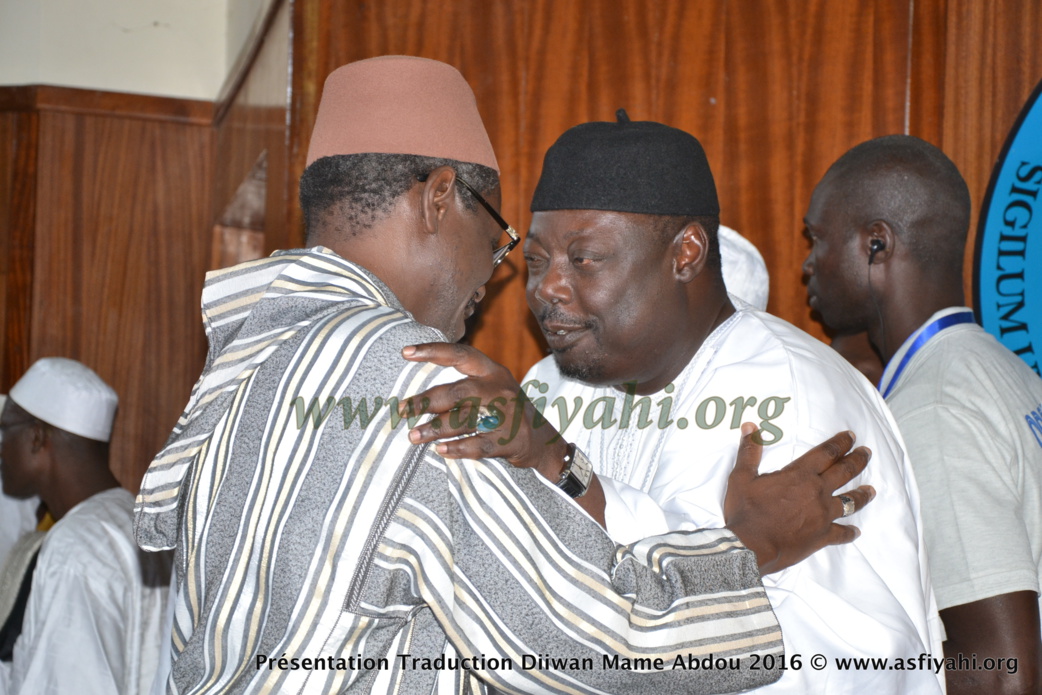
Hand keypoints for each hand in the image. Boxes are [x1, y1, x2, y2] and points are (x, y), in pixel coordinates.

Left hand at [401, 343, 568, 481]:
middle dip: (426, 402)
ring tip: (414, 436)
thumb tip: (418, 396)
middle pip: (457, 392)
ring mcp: (508, 415)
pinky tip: (441, 450)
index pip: (460, 355)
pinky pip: (479, 445)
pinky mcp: (511, 440)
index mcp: (492, 372)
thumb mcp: (491, 388)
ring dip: (436, 428)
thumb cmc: (505, 411)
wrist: (543, 440)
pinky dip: (458, 448)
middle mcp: (500, 389)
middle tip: (402, 410)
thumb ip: (463, 385)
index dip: (433, 351)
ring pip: (465, 419)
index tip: (406, 352)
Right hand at [724, 424, 873, 574]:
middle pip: (844, 472)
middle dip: (857, 460)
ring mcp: (823, 516)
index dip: (840, 443)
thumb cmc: (746, 510)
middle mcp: (817, 492)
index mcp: (800, 475)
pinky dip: (849, 532)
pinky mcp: (822, 536)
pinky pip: (842, 533)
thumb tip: (750, 427)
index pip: (826, 453)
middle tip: (866, 453)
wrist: (751, 545)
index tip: (850, 436)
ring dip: (862, 494)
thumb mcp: (741, 477)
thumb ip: (749, 451)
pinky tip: (856, 531)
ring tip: (871, 490)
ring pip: (850, 502)